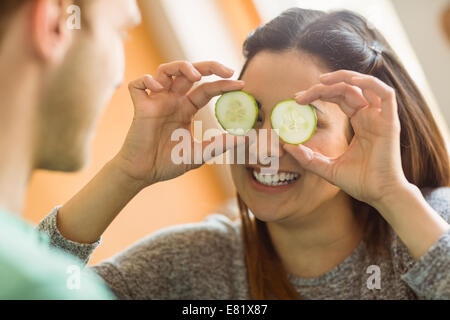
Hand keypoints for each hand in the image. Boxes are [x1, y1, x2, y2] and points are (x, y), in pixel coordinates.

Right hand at [113, 61, 245, 187]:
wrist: (144, 174)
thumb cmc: (168, 163)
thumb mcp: (199, 154)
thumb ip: (220, 145)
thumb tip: (246, 139)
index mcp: (186, 109)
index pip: (207, 89)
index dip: (223, 84)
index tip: (242, 84)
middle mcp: (172, 100)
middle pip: (189, 72)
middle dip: (209, 66)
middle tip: (228, 70)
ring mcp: (155, 101)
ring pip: (165, 70)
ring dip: (181, 66)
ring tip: (195, 75)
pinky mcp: (139, 107)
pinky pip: (138, 85)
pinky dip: (146, 80)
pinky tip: (158, 88)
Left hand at [284, 70, 409, 206]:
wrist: (379, 195)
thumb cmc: (359, 182)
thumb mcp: (327, 168)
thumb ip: (308, 158)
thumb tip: (286, 146)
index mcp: (359, 123)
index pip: (338, 99)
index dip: (318, 95)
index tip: (297, 100)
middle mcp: (370, 117)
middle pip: (346, 90)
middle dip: (322, 88)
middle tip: (299, 96)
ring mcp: (381, 118)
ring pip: (364, 85)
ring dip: (342, 78)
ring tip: (320, 81)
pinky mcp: (390, 122)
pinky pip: (385, 94)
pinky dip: (369, 83)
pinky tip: (350, 81)